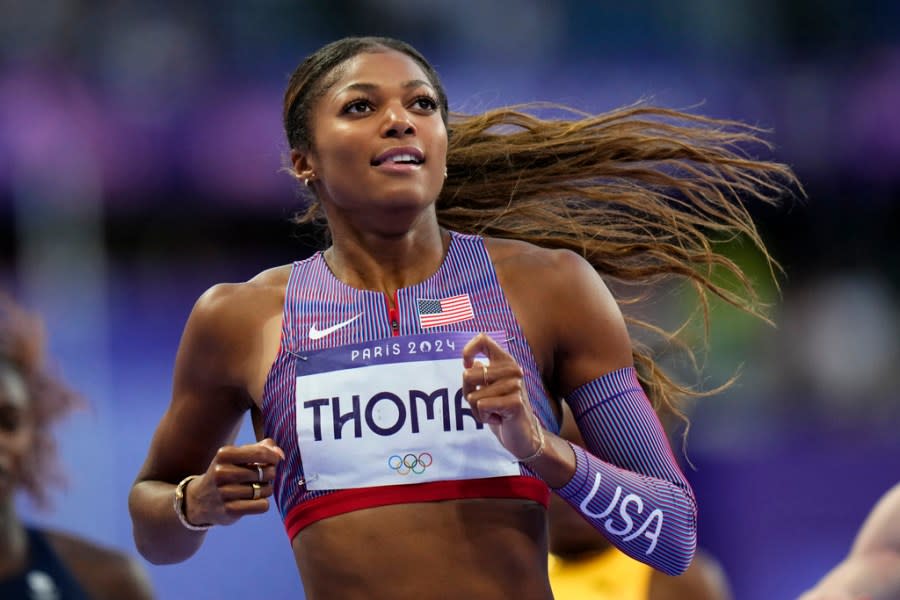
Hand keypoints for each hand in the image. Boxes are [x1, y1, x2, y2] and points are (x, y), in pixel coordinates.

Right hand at [185, 438, 284, 526]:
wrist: (199, 499)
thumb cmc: (226, 472)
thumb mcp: (238, 455)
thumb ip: (262, 448)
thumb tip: (280, 454)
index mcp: (224, 454)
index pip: (261, 453)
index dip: (274, 457)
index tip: (274, 460)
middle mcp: (222, 472)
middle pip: (266, 472)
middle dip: (269, 474)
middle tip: (260, 477)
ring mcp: (224, 492)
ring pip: (266, 490)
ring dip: (265, 490)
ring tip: (254, 489)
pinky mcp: (229, 510)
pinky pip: (262, 505)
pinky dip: (262, 503)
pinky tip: (253, 501)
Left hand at [461, 333, 542, 460]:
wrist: (524, 435)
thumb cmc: (502, 410)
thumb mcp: (490, 388)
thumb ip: (481, 373)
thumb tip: (471, 363)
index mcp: (505, 361)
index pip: (483, 339)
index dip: (468, 350)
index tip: (467, 365)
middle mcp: (512, 369)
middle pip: (467, 375)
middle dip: (468, 394)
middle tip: (483, 403)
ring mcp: (515, 385)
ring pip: (472, 395)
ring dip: (477, 410)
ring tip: (493, 412)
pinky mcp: (515, 402)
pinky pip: (481, 406)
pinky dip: (484, 417)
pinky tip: (499, 419)